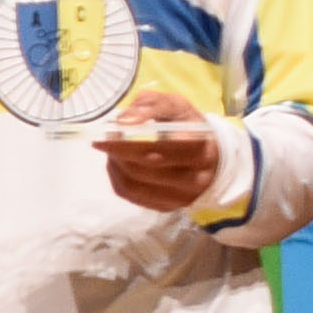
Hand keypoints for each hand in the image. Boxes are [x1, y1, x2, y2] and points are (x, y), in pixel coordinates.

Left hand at [95, 105, 224, 214]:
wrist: (209, 156)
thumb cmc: (186, 125)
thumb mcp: (174, 105)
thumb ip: (150, 106)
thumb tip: (123, 121)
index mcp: (200, 145)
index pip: (162, 144)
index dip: (132, 139)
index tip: (111, 130)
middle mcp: (197, 175)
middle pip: (148, 165)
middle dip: (120, 151)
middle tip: (103, 140)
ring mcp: (184, 195)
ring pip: (137, 183)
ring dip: (116, 165)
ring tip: (110, 151)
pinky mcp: (169, 207)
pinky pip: (133, 196)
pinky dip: (117, 179)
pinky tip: (117, 165)